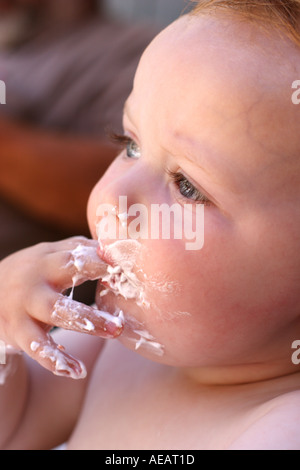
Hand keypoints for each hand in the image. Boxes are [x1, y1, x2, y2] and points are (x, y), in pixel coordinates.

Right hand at [0, 236, 123, 378]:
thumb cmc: (32, 274)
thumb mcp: (49, 256)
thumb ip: (78, 250)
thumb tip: (116, 246)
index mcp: (47, 258)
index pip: (76, 254)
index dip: (100, 259)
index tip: (127, 266)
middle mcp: (36, 279)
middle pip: (66, 277)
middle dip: (96, 276)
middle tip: (125, 299)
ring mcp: (25, 305)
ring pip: (56, 313)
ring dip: (87, 323)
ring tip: (113, 332)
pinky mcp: (17, 331)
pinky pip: (37, 349)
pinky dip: (56, 361)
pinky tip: (76, 370)